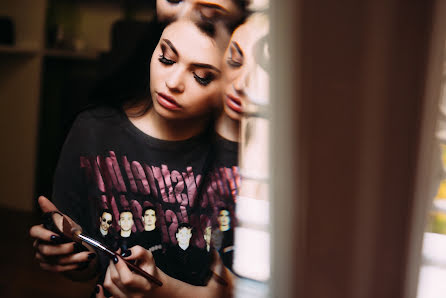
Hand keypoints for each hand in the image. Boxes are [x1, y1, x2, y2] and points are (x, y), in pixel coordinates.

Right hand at [29, 196, 96, 274]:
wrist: (77, 246)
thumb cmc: (69, 230)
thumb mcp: (66, 220)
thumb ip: (54, 212)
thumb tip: (41, 198)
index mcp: (41, 231)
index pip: (34, 232)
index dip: (44, 235)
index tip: (58, 236)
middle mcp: (39, 245)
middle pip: (46, 250)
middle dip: (63, 249)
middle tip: (76, 245)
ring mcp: (42, 258)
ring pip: (55, 261)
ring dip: (74, 258)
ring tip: (88, 255)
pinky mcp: (48, 267)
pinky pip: (59, 269)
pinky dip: (72, 265)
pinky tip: (83, 262)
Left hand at [100, 246, 234, 297]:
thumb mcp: (213, 287)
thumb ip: (216, 269)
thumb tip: (217, 252)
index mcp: (158, 287)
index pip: (128, 276)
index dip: (125, 258)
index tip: (128, 250)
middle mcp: (142, 297)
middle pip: (115, 278)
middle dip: (115, 263)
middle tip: (122, 253)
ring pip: (109, 288)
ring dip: (110, 273)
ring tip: (119, 264)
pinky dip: (104, 290)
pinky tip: (108, 283)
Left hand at [102, 246, 159, 297]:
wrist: (149, 283)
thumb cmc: (148, 271)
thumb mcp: (148, 258)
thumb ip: (139, 252)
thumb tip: (125, 253)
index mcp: (144, 286)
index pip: (127, 279)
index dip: (120, 266)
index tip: (117, 255)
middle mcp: (134, 295)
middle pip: (116, 279)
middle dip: (113, 264)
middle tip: (114, 255)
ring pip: (109, 285)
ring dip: (108, 271)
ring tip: (114, 264)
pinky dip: (99, 293)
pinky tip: (98, 286)